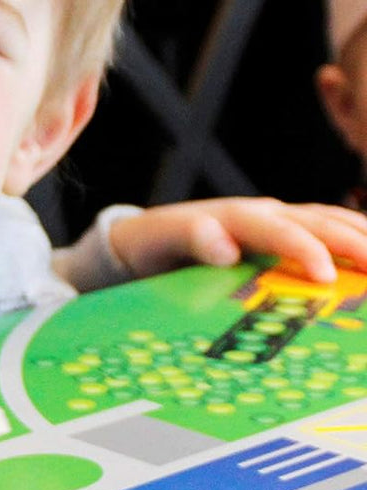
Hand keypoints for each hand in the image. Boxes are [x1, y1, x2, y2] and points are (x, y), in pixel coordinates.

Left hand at [108, 197, 366, 282]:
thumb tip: (226, 248)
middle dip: (350, 243)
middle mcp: (262, 214)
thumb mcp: (160, 240)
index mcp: (234, 217)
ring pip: (330, 221)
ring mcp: (278, 221)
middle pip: (315, 222)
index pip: (277, 230)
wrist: (145, 238)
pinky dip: (356, 237)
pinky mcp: (286, 234)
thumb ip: (191, 238)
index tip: (323, 275)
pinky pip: (329, 229)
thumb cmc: (153, 244)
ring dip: (361, 237)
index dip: (302, 249)